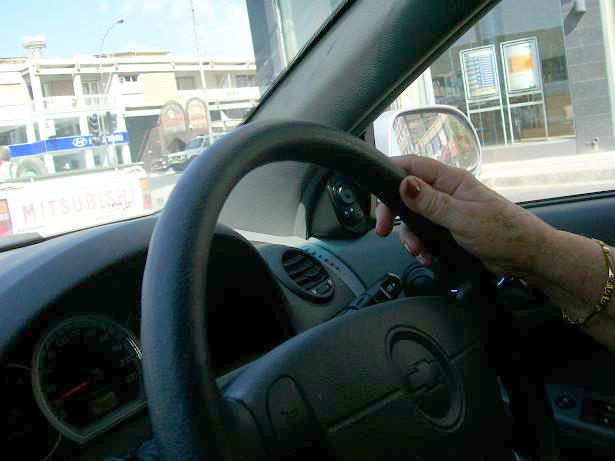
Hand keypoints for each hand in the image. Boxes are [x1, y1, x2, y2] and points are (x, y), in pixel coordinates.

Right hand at [375, 155, 556, 276]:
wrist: (527, 258)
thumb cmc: (503, 232)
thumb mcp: (463, 218)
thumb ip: (431, 202)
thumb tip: (403, 183)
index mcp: (451, 180)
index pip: (413, 165)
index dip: (390, 173)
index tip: (374, 193)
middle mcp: (446, 192)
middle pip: (407, 193)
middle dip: (394, 212)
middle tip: (383, 230)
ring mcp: (447, 211)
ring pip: (413, 217)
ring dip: (410, 236)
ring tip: (418, 251)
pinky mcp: (448, 229)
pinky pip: (424, 233)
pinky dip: (421, 246)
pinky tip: (427, 257)